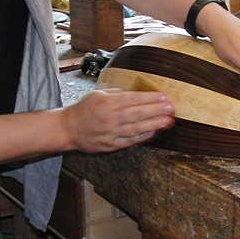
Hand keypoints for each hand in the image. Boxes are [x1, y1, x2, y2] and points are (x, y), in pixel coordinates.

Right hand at [60, 89, 174, 152]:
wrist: (68, 128)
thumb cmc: (84, 109)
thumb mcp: (98, 94)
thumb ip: (118, 93)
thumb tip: (138, 93)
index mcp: (106, 102)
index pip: (132, 99)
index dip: (149, 98)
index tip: (163, 96)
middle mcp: (109, 117)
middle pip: (136, 113)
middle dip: (156, 110)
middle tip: (171, 108)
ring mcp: (110, 132)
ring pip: (136, 128)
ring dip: (154, 124)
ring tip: (168, 120)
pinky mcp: (110, 145)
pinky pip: (130, 140)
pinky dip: (143, 136)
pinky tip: (154, 132)